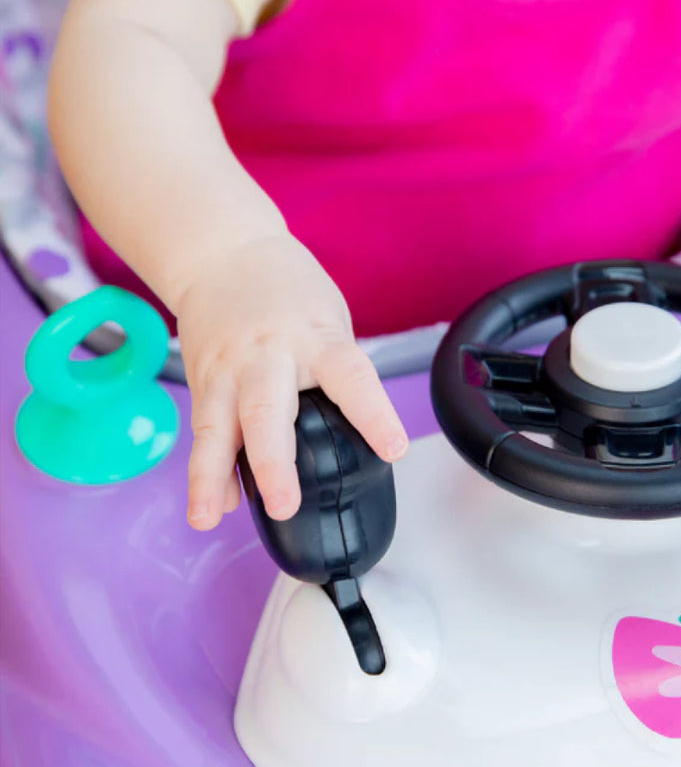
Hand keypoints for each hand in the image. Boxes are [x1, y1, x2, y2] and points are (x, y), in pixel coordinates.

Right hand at [176, 233, 408, 530]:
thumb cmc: (290, 294)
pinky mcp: (201, 379)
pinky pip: (203, 431)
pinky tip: (211, 504)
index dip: (374, 415)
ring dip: (212, 476)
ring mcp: (228, 368)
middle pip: (268, 410)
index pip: (351, 378)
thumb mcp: (331, 322)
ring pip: (217, 426)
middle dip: (275, 462)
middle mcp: (269, 354)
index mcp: (317, 338)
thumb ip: (337, 379)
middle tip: (285, 505)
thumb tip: (353, 443)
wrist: (222, 250)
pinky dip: (207, 470)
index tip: (393, 449)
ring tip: (208, 516)